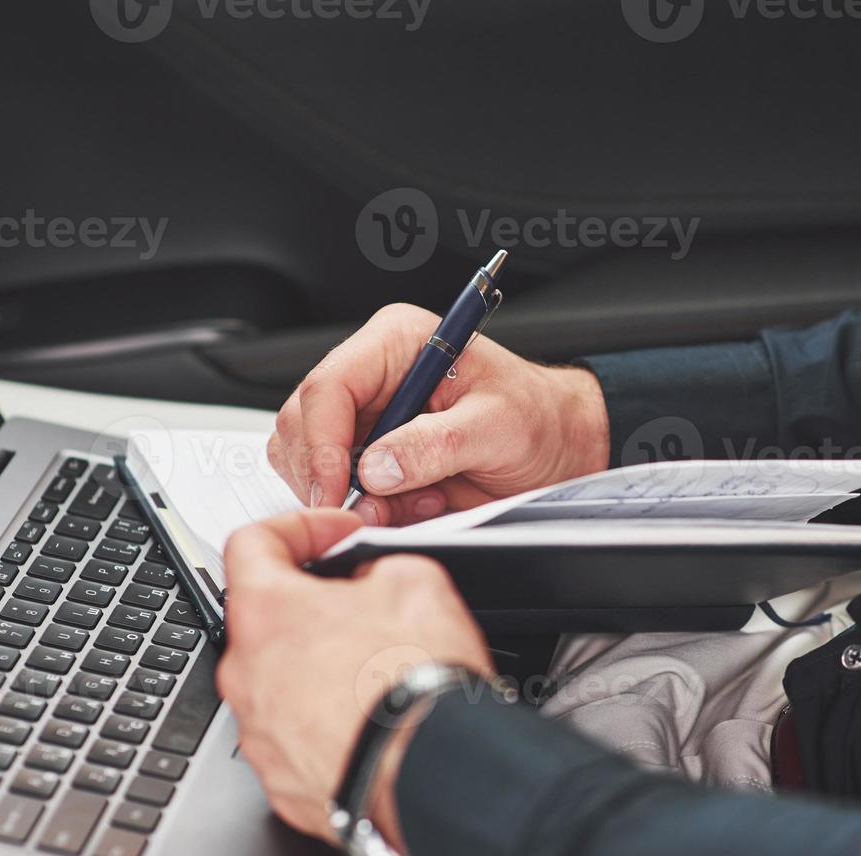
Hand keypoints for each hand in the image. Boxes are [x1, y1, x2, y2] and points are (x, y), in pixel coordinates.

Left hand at [218, 508, 492, 842]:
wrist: (437, 776)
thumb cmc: (418, 687)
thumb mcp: (415, 580)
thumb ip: (375, 566)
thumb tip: (369, 581)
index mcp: (267, 613)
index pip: (252, 543)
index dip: (299, 528)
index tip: (334, 537)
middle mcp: (246, 675)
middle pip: (266, 619)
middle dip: (313, 606)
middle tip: (364, 606)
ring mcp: (259, 734)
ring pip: (279, 681)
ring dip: (317, 668)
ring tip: (374, 672)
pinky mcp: (281, 782)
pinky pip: (295, 736)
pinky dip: (324, 723)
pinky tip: (369, 719)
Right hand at [269, 303, 609, 525]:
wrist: (556, 446)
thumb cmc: (536, 418)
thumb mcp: (498, 427)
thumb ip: (436, 445)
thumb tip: (377, 469)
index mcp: (397, 342)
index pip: (329, 386)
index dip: (322, 444)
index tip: (335, 490)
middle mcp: (372, 374)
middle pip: (304, 422)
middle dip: (328, 474)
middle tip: (372, 509)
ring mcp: (366, 414)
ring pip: (306, 456)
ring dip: (349, 494)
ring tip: (413, 500)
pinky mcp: (367, 451)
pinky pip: (332, 483)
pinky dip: (364, 506)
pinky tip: (411, 503)